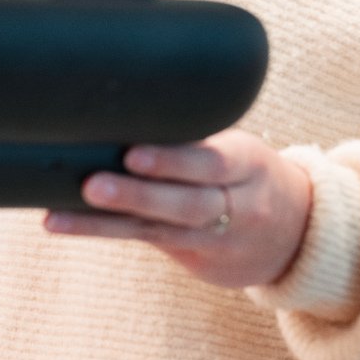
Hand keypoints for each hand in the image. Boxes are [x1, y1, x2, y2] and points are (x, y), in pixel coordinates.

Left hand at [44, 130, 313, 288]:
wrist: (298, 236)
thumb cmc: (250, 173)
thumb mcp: (242, 147)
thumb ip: (197, 135)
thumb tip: (130, 100)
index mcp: (249, 166)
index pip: (213, 164)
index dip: (173, 161)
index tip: (134, 152)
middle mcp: (237, 207)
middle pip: (187, 204)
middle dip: (137, 194)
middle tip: (92, 183)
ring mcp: (215, 239)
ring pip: (158, 229)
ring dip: (105, 220)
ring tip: (60, 213)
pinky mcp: (193, 258)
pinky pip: (144, 240)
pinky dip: (101, 230)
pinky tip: (60, 222)